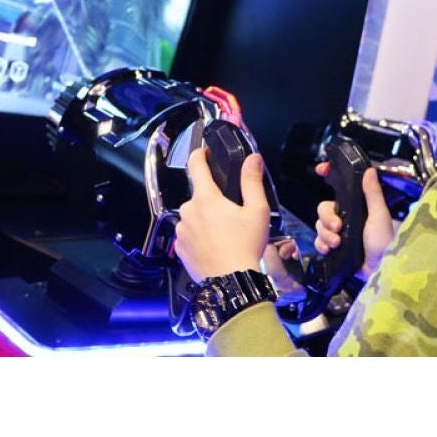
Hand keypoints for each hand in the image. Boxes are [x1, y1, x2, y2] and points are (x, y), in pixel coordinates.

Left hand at [174, 148, 269, 282]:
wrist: (231, 283)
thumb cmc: (244, 247)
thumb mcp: (257, 211)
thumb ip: (252, 181)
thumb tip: (253, 159)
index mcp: (206, 198)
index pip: (196, 165)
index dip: (200, 154)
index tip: (204, 152)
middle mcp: (188, 211)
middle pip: (199, 196)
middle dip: (213, 200)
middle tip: (231, 213)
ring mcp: (182, 230)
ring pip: (194, 216)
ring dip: (206, 220)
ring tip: (225, 234)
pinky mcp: (180, 248)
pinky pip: (189, 235)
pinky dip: (199, 237)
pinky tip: (215, 246)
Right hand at [313, 162, 394, 278]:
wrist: (379, 270)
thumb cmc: (384, 242)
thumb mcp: (379, 215)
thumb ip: (373, 193)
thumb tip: (369, 170)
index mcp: (356, 207)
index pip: (339, 188)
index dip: (327, 176)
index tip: (320, 170)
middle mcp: (345, 218)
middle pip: (324, 209)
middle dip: (327, 219)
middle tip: (338, 228)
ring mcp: (338, 233)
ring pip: (319, 225)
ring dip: (326, 234)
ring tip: (337, 243)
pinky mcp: (333, 249)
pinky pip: (318, 241)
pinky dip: (322, 245)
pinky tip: (331, 250)